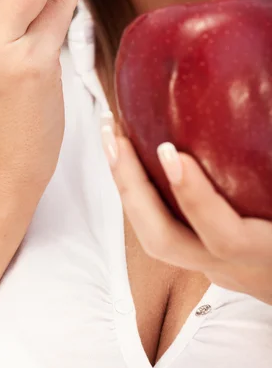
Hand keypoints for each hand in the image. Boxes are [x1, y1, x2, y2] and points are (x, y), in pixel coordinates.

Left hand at [100, 111, 271, 304]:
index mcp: (263, 250)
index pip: (225, 237)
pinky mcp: (199, 253)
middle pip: (165, 242)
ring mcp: (210, 263)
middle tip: (115, 136)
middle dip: (132, 187)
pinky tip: (129, 153)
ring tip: (112, 136)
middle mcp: (230, 263)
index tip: (170, 152)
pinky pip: (156, 224)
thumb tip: (268, 104)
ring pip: (152, 237)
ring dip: (125, 185)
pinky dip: (137, 189)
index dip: (195, 199)